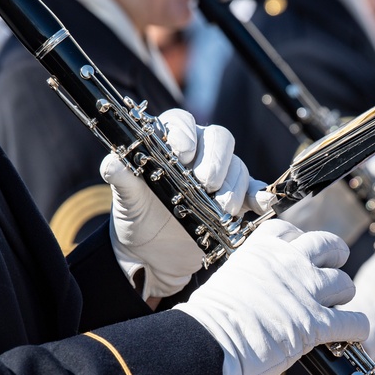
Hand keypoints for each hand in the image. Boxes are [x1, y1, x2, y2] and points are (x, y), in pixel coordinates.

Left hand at [103, 108, 274, 299]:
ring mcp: (220, 175)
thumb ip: (121, 178)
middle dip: (215, 161)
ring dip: (233, 186)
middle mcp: (198, 152)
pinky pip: (253, 191)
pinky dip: (258, 196)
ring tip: (222, 208)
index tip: (181, 154)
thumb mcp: (126, 199)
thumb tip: (114, 164)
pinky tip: (261, 204)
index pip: (182, 122)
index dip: (185, 134)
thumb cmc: (137, 215)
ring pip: (237, 166)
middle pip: (219, 139)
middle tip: (205, 183)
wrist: (151, 253)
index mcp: (169, 141)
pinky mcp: (235, 199)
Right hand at [174, 219, 368, 374]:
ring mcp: (305, 291)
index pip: (289, 231)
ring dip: (344, 296)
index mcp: (260, 251)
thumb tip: (251, 297)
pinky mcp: (317, 323)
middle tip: (332, 274)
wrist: (208, 344)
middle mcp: (288, 263)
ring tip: (338, 309)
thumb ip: (247, 282)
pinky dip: (357, 328)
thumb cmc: (206, 323)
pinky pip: (354, 321)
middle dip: (334, 258)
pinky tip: (355, 334)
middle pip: (327, 246)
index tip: (299, 253)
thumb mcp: (225, 284)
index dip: (300, 242)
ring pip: (345, 282)